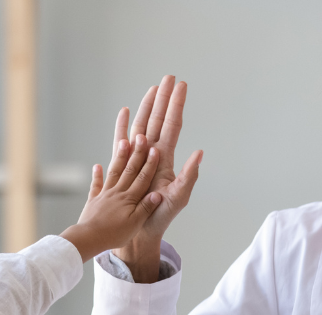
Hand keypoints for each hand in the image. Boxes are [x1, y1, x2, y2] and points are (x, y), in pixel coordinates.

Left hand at [60, 134, 162, 261]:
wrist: (89, 238)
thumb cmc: (114, 234)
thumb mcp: (135, 224)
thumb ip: (146, 207)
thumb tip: (158, 193)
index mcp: (130, 199)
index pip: (143, 178)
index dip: (150, 164)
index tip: (155, 149)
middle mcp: (118, 192)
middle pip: (129, 170)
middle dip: (137, 153)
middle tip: (141, 137)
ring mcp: (104, 195)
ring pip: (114, 172)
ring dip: (119, 157)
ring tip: (123, 141)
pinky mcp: (94, 201)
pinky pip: (96, 185)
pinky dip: (97, 175)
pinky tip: (97, 166)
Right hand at [111, 75, 202, 281]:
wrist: (139, 229)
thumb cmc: (160, 215)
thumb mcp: (179, 197)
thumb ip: (189, 176)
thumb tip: (200, 153)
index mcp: (165, 158)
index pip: (172, 125)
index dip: (176, 105)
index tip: (181, 86)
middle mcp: (151, 154)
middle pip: (158, 119)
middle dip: (163, 98)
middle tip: (168, 78)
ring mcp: (137, 157)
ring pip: (141, 125)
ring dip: (146, 107)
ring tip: (152, 89)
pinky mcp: (123, 165)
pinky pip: (121, 141)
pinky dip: (122, 126)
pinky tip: (125, 111)